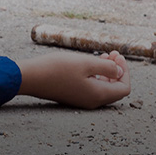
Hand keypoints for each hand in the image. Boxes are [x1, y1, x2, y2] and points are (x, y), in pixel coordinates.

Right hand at [15, 51, 131, 108]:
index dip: (125, 71)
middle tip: (113, 53)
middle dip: (117, 70)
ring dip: (107, 72)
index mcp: (98, 95)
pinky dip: (96, 75)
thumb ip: (107, 67)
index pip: (124, 88)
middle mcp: (92, 101)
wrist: (31, 77)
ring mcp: (82, 100)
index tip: (117, 56)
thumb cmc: (57, 69)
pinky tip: (89, 63)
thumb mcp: (86, 63)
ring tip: (103, 55)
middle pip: (115, 89)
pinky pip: (92, 88)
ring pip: (103, 88)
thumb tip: (118, 72)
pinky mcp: (73, 96)